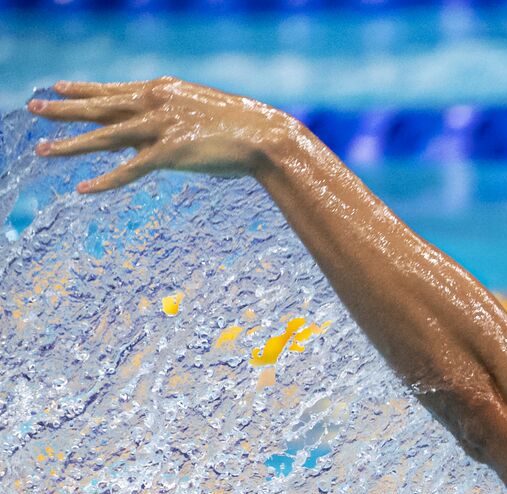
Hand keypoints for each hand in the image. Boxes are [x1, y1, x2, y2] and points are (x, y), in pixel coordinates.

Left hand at [28, 77, 299, 192]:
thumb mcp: (202, 116)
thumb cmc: (244, 128)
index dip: (85, 89)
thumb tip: (157, 136)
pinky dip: (106, 180)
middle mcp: (156, 102)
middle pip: (100, 106)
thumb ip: (173, 122)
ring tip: (43, 150)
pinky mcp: (170, 152)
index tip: (60, 87)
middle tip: (34, 108)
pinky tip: (84, 189)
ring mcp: (161, 126)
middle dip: (65, 109)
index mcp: (165, 90)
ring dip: (72, 144)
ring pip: (105, 136)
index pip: (115, 90)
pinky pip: (130, 170)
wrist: (268, 136)